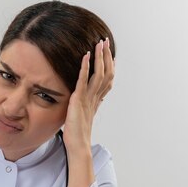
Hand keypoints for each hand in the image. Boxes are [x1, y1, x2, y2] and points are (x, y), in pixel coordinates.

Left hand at [62, 38, 114, 153]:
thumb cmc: (78, 133)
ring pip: (99, 74)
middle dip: (106, 56)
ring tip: (99, 43)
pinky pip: (83, 81)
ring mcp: (89, 98)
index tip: (109, 53)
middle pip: (106, 73)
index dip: (109, 65)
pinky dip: (86, 67)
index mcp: (97, 100)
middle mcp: (95, 97)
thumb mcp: (84, 114)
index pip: (107, 79)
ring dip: (100, 57)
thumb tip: (93, 99)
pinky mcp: (79, 100)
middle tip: (106, 41)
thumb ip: (88, 104)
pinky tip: (86, 56)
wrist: (78, 145)